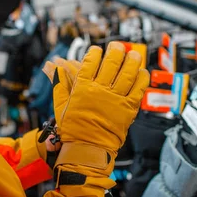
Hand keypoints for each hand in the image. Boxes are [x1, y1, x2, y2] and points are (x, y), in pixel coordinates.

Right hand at [47, 42, 148, 175]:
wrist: (88, 150)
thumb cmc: (73, 130)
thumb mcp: (61, 106)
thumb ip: (59, 85)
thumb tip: (54, 68)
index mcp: (82, 89)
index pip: (90, 62)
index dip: (95, 53)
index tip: (97, 49)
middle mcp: (100, 91)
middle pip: (111, 63)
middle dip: (115, 51)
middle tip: (117, 46)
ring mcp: (115, 99)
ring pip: (127, 73)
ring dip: (131, 60)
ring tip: (133, 54)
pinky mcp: (128, 109)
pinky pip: (138, 89)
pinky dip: (141, 79)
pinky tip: (141, 72)